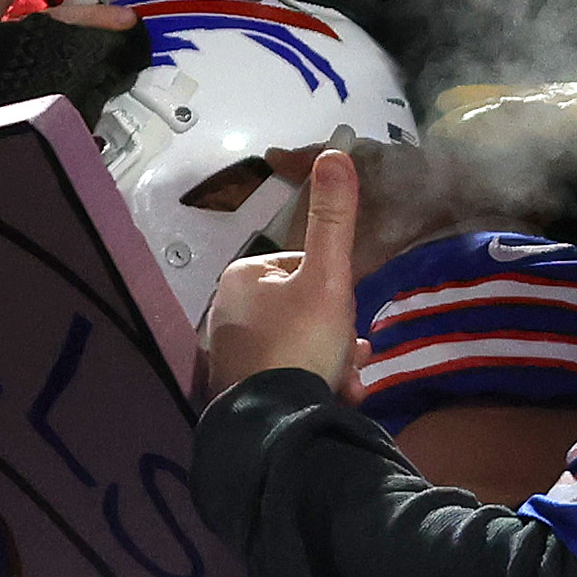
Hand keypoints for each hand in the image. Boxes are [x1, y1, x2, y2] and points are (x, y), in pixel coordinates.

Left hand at [198, 146, 367, 394]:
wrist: (275, 424)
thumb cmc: (301, 342)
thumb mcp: (327, 277)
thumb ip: (334, 219)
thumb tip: (336, 152)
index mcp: (241, 277)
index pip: (302, 268)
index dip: (334, 292)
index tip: (345, 316)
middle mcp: (226, 312)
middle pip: (303, 310)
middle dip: (337, 335)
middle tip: (350, 356)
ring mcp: (230, 355)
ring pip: (299, 346)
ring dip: (332, 363)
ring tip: (347, 384)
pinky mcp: (237, 391)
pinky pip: (286, 377)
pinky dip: (312, 385)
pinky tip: (332, 399)